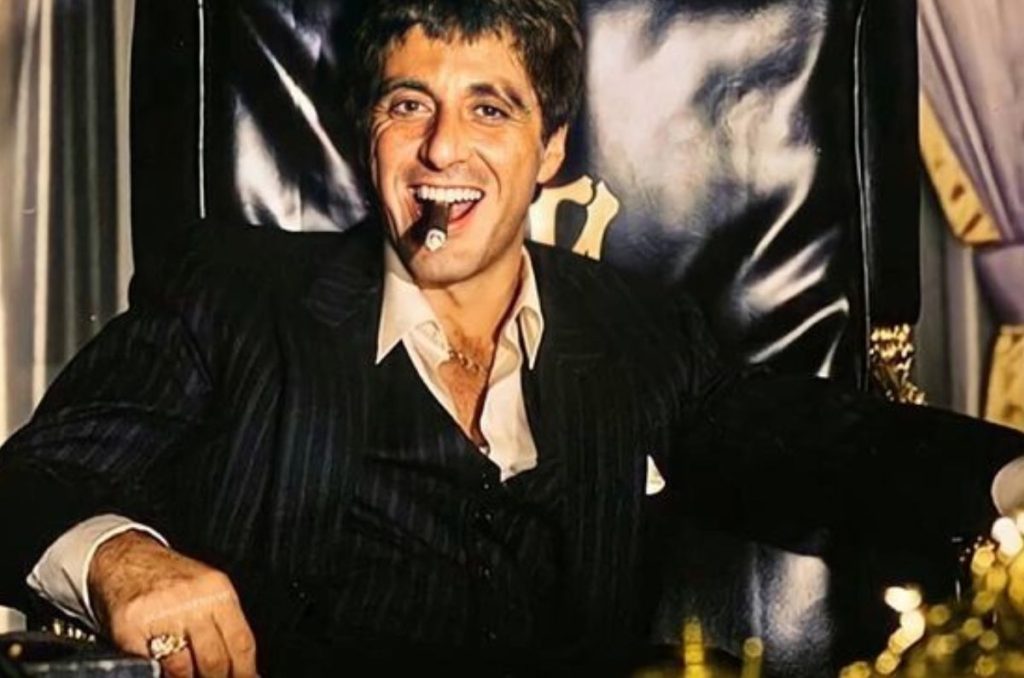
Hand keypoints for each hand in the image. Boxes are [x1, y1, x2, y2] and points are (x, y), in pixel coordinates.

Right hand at [87, 530, 256, 677]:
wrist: (124, 557)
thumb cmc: (168, 576)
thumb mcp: (206, 590)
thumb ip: (224, 624)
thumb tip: (244, 666)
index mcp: (217, 591)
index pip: (241, 643)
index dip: (246, 672)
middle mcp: (191, 600)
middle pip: (214, 660)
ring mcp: (160, 614)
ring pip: (183, 669)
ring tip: (190, 675)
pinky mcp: (130, 628)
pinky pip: (150, 665)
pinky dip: (159, 673)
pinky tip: (163, 670)